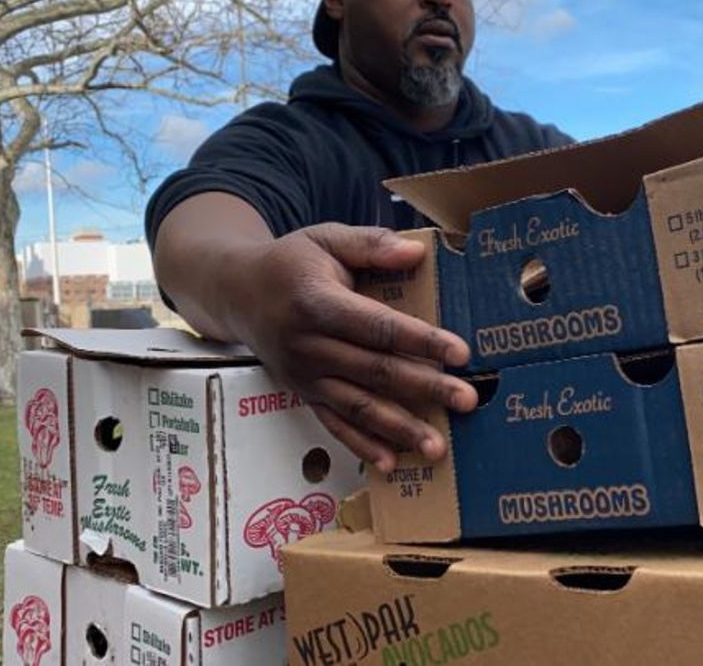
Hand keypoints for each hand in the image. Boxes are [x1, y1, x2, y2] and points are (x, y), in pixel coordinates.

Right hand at [224, 223, 476, 470]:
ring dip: (400, 429)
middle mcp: (309, 345)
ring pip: (358, 406)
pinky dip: (362, 446)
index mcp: (317, 303)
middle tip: (467, 400)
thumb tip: (418, 251)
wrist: (235, 293)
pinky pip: (335, 424)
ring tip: (438, 447)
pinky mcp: (303, 394)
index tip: (460, 353)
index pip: (379, 327)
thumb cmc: (290, 262)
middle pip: (376, 371)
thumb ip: (371, 245)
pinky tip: (392, 464)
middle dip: (425, 388)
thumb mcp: (325, 238)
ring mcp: (306, 376)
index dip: (421, 340)